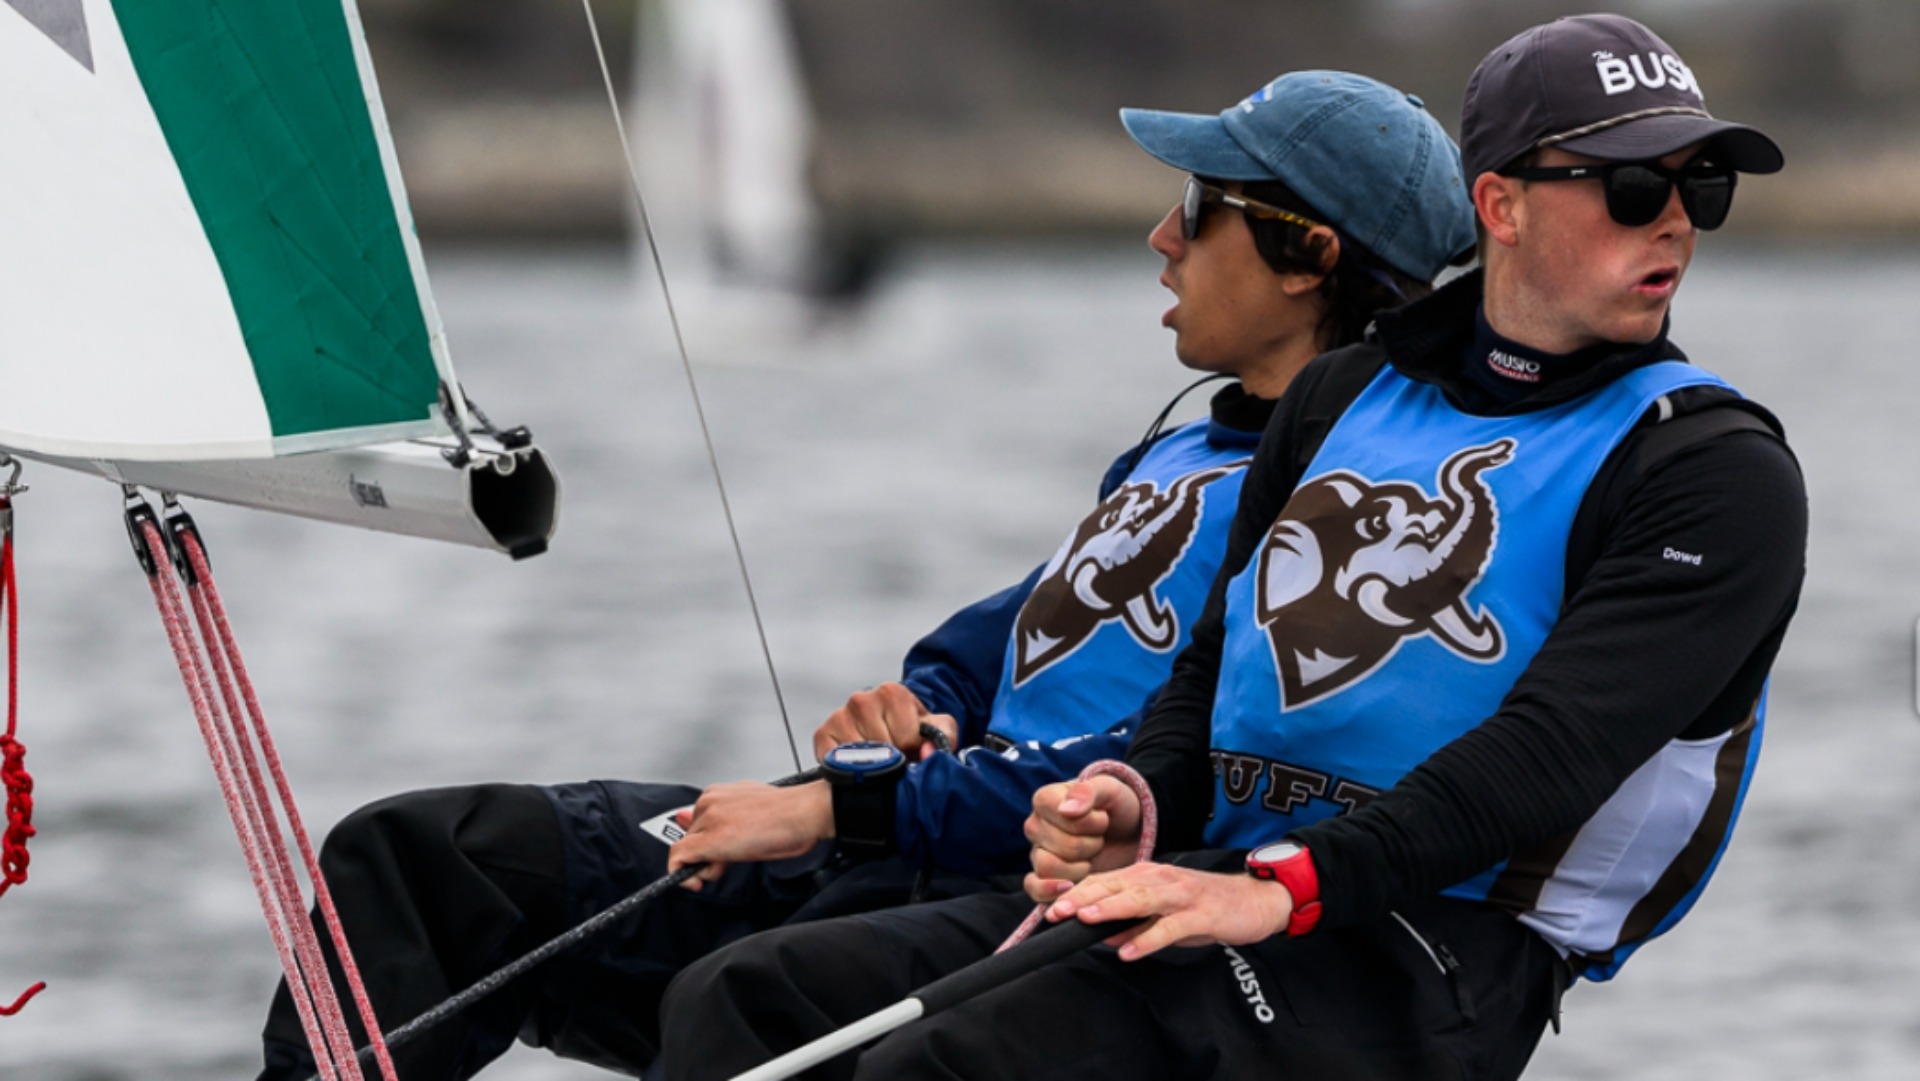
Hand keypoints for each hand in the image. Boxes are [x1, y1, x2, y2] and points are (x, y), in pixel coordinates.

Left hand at [667, 781, 831, 890]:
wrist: (804, 814)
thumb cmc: (789, 815)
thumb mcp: (750, 812)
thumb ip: (723, 817)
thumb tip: (693, 820)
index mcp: (719, 794)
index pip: (697, 823)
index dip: (709, 844)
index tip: (722, 853)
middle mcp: (710, 801)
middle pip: (691, 837)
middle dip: (708, 855)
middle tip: (731, 860)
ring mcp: (708, 819)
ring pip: (685, 848)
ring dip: (704, 865)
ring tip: (728, 864)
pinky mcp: (709, 839)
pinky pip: (678, 858)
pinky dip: (681, 875)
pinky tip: (698, 881)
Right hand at [813, 683, 943, 760]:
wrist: (887, 729)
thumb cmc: (911, 729)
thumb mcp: (937, 728)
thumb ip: (943, 736)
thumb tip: (928, 753)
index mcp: (892, 692)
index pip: (906, 739)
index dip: (912, 751)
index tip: (911, 748)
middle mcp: (862, 699)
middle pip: (883, 749)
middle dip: (892, 759)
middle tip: (894, 755)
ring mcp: (839, 715)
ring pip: (860, 757)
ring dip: (871, 765)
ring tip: (877, 757)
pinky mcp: (822, 733)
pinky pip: (836, 761)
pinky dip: (847, 768)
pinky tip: (857, 761)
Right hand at [1023, 775, 1141, 901]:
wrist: (1128, 832)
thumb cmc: (1116, 807)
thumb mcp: (1110, 790)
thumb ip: (1088, 792)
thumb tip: (1066, 810)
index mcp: (1045, 800)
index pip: (1060, 814)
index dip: (1089, 820)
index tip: (1103, 815)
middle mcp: (1035, 826)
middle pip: (1061, 845)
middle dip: (1092, 843)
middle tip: (1101, 836)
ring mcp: (1037, 853)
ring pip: (1048, 867)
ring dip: (1081, 866)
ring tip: (1093, 855)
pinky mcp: (1043, 878)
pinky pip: (1033, 888)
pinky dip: (1049, 890)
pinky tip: (1069, 887)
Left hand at [1044, 863, 1293, 960]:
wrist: (1254, 901)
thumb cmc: (1203, 906)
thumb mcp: (1163, 913)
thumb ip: (1132, 923)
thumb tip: (1101, 937)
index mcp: (1146, 875)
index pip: (1103, 881)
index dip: (1075, 893)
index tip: (1049, 909)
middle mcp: (1160, 879)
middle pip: (1115, 886)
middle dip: (1083, 898)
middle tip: (1056, 912)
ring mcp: (1181, 896)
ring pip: (1140, 899)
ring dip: (1111, 909)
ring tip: (1086, 920)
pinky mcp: (1201, 915)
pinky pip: (1171, 928)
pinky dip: (1148, 939)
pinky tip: (1129, 952)